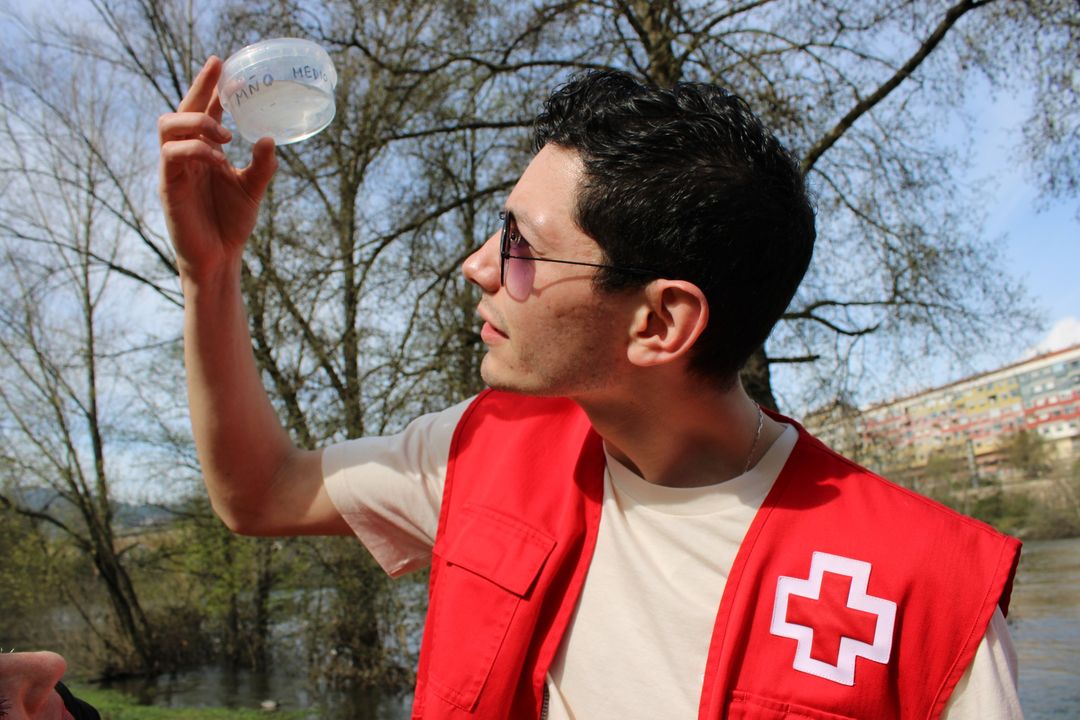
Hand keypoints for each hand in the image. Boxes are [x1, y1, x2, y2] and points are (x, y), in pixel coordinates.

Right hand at [158, 56, 277, 281]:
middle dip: (198, 88)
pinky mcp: (167, 186)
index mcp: (204, 151)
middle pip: (180, 109)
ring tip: (226, 134)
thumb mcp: (253, 189)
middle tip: (221, 75)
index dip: (209, 86)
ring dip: (197, 121)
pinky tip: (219, 159)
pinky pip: (172, 155)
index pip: (202, 110)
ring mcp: (173, 169)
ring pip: (169, 126)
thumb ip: (262, 165)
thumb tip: (270, 138)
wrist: (219, 258)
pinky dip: (197, 150)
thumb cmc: (231, 223)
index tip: (224, 64)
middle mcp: (185, 155)